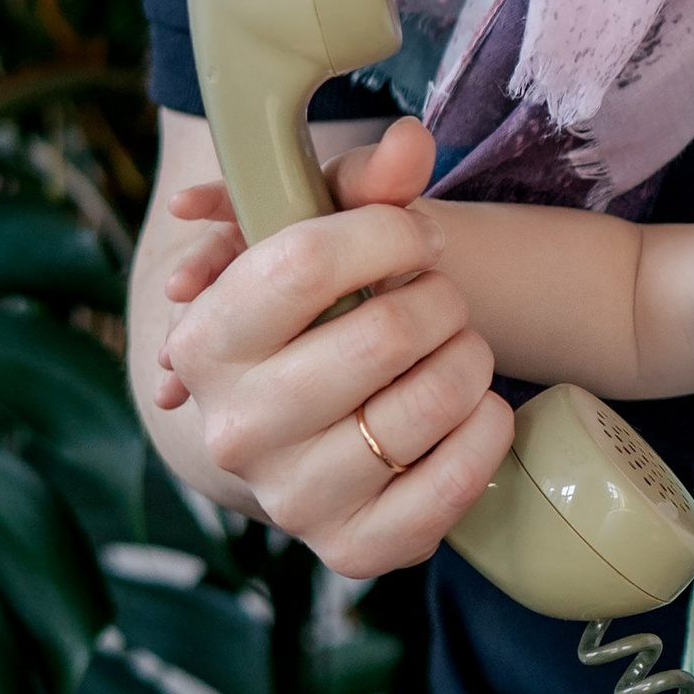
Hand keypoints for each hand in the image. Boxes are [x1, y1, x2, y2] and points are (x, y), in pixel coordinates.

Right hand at [152, 117, 512, 575]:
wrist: (341, 424)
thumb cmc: (335, 314)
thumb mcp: (334, 236)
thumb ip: (366, 182)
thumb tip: (410, 145)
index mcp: (207, 342)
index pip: (301, 261)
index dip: (385, 232)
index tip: (414, 236)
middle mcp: (234, 428)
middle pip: (383, 332)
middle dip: (439, 299)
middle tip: (441, 300)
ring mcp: (293, 498)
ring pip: (428, 402)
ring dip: (470, 361)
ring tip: (458, 352)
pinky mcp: (353, 549)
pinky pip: (453, 484)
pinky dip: (486, 433)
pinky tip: (474, 411)